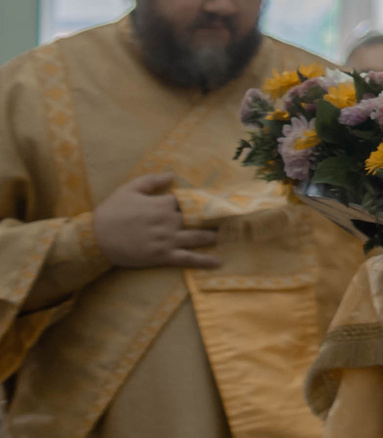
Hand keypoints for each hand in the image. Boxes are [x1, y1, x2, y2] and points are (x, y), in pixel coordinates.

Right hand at [92, 173, 219, 269]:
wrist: (95, 238)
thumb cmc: (112, 211)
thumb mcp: (130, 189)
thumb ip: (152, 180)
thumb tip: (173, 175)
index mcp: (162, 204)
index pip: (188, 201)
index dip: (196, 202)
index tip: (209, 203)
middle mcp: (169, 221)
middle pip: (198, 219)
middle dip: (213, 218)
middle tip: (231, 218)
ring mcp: (168, 240)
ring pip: (198, 237)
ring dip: (214, 236)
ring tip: (229, 235)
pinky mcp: (163, 256)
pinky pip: (188, 259)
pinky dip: (204, 261)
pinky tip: (219, 262)